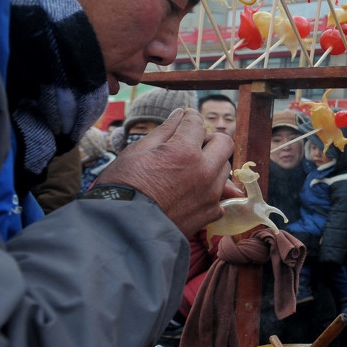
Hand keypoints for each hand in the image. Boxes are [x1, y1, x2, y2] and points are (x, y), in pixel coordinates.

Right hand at [94, 107, 234, 235]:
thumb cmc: (122, 188)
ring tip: (187, 171)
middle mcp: (204, 170)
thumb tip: (180, 114)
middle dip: (209, 140)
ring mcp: (210, 194)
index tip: (184, 122)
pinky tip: (191, 193)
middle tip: (191, 145)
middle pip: (224, 143)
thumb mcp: (136, 152)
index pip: (197, 123)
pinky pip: (220, 195)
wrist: (121, 232)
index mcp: (185, 151)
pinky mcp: (210, 213)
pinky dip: (210, 191)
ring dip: (212, 164)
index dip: (189, 119)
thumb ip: (164, 131)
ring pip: (224, 168)